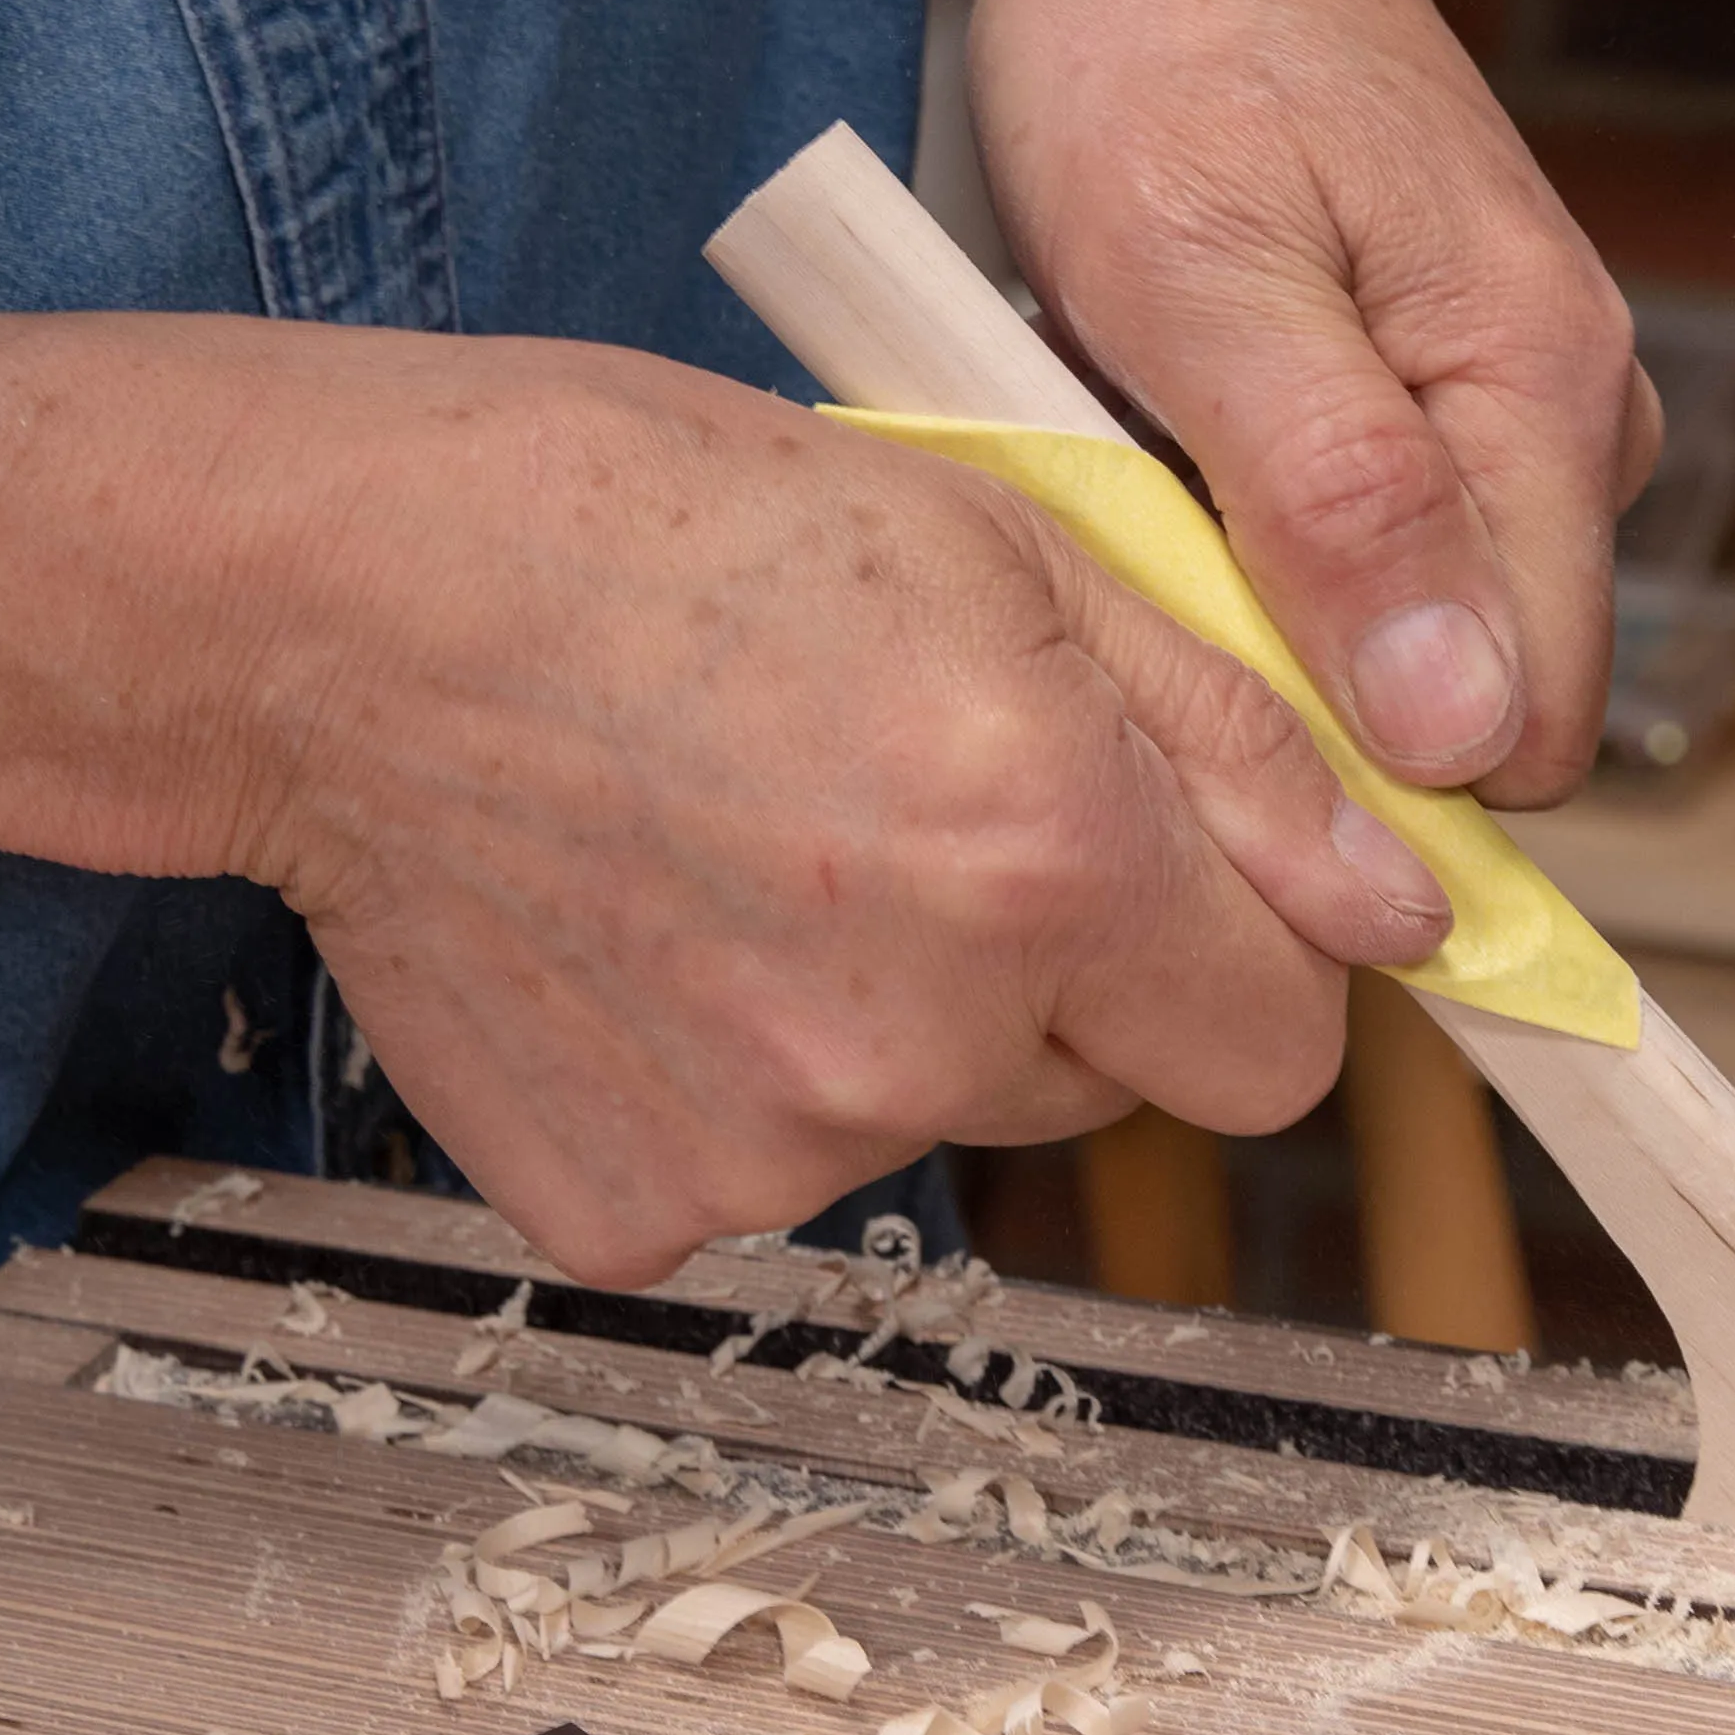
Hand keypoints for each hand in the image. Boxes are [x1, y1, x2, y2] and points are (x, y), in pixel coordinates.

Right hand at [213, 335, 1457, 1281]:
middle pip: (1114, 1090)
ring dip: (896, 1014)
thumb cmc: (642, 522)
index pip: (1286, 1039)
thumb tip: (1403, 910)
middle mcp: (922, 1034)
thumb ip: (1233, 744)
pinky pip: (771, 1170)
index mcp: (1047, 853)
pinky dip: (733, 1072)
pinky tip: (647, 926)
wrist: (331, 610)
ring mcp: (769, 1149)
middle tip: (902, 805)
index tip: (1154, 865)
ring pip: (942, 1122)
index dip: (1235, 943)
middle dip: (1063, 970)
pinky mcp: (637, 1212)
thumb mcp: (1001, 541)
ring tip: (751, 842)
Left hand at [965, 0, 1654, 807]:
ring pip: (1402, 626)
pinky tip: (1161, 418)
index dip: (1367, 779)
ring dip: (1254, 590)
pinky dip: (1244, 516)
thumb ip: (1338, 498)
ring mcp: (1514, 406)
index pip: (1524, 733)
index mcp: (1541, 398)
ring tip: (1135, 447)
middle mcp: (1571, 419)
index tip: (1195, 716)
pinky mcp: (1445, 389)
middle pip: (1468, 697)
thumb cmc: (1169, 35)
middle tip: (1131, 542)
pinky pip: (1363, 543)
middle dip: (1297, 676)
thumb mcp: (1197, 269)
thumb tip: (1467, 731)